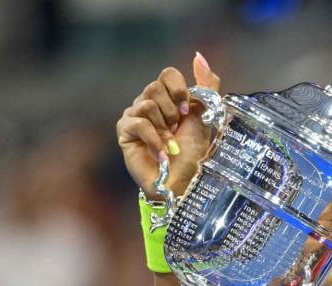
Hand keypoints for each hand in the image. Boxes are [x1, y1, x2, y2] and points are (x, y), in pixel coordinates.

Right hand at [116, 52, 220, 198]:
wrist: (183, 182)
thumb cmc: (194, 153)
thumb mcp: (206, 117)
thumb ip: (206, 87)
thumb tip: (199, 56)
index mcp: (168, 98)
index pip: (167, 74)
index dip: (179, 89)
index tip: (188, 110)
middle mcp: (148, 102)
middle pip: (154, 87)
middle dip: (172, 112)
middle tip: (177, 130)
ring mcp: (134, 116)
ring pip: (146, 104)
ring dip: (164, 128)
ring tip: (170, 144)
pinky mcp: (124, 132)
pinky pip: (138, 123)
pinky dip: (155, 140)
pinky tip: (163, 153)